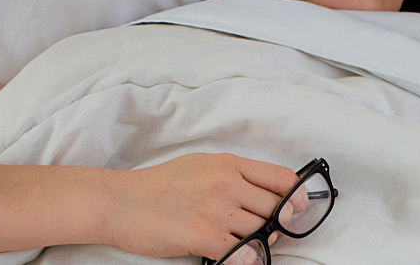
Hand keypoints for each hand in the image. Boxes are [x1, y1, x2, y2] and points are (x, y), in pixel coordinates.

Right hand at [104, 153, 297, 259]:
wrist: (121, 202)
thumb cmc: (159, 184)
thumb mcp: (201, 165)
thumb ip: (234, 175)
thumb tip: (265, 193)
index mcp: (228, 164)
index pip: (281, 178)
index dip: (297, 196)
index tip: (298, 208)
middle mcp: (227, 184)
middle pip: (276, 208)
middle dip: (278, 223)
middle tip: (269, 231)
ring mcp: (216, 210)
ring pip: (261, 231)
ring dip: (259, 242)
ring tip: (245, 243)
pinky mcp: (204, 236)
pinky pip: (242, 253)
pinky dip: (245, 258)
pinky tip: (236, 256)